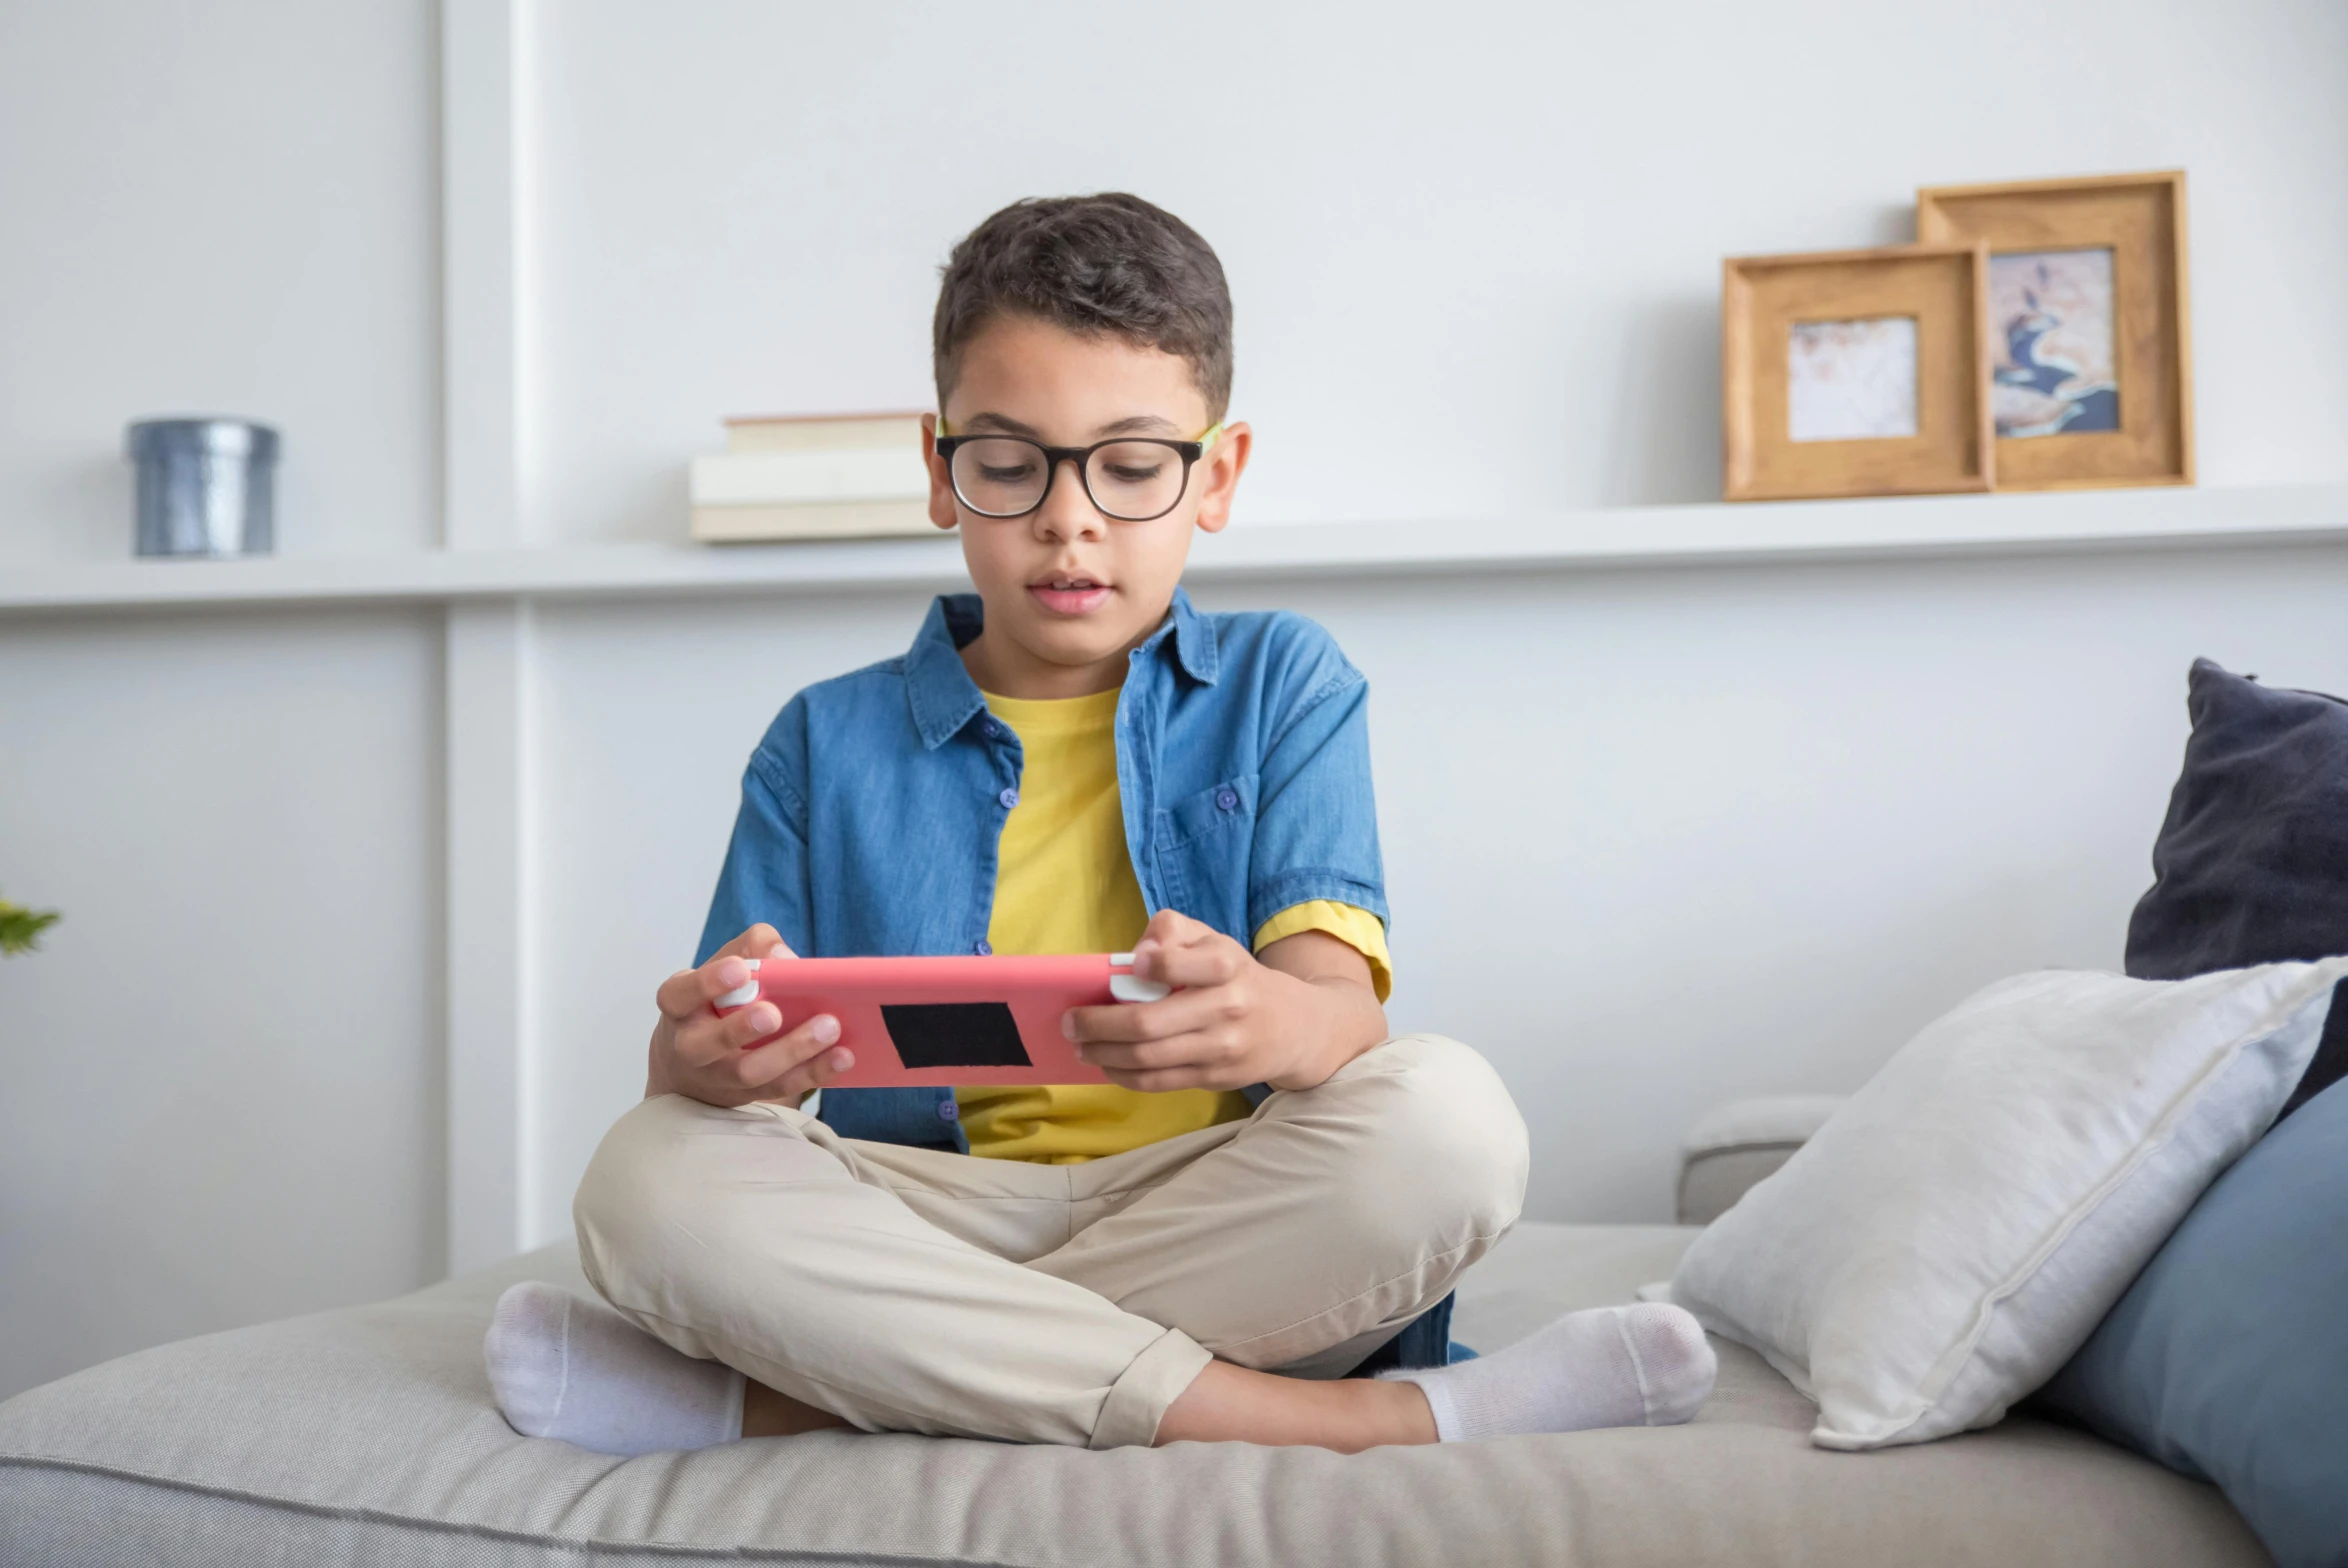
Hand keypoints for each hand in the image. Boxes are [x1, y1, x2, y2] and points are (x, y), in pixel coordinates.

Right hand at [645, 924, 854, 1107]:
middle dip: (742, 1029)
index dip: (706, 984)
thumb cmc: (717, 1000)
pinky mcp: (749, 1095)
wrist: (696, 1064)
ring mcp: (719, 1076)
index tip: (739, 971)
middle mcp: (691, 1046)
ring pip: (750, 1072)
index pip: (679, 994)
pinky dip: (815, 1072)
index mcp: (680, 1007)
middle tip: (774, 1013)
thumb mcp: (727, 965)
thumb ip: (753, 947)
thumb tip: (782, 956)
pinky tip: (843, 1056)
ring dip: (792, 1051)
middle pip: (710, 1043)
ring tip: (828, 1028)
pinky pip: (782, 1087)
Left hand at [1062, 909, 1386, 1093]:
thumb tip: (1137, 954)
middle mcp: (1226, 1007)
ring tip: (1081, 1045)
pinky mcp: (1216, 1077)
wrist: (1293, 1027)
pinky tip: (1106, 1063)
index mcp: (1225, 964)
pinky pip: (1160, 1081)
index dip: (1151, 965)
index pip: (1181, 963)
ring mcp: (1222, 1048)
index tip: (1130, 967)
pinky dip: (1124, 1075)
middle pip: (1149, 1023)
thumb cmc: (1236, 976)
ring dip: (1104, 1053)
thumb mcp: (1213, 940)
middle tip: (1070, 1022)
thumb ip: (1173, 931)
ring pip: (1148, 1058)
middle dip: (1099, 1024)